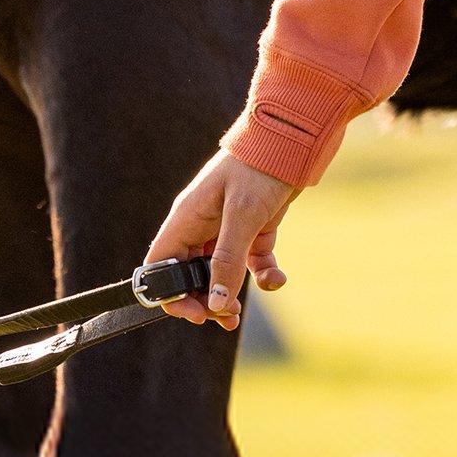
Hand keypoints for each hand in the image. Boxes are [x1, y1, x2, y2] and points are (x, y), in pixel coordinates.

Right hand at [144, 148, 295, 331]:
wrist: (294, 139)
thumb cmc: (259, 167)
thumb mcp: (243, 215)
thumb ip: (227, 259)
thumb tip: (215, 303)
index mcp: (187, 218)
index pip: (161, 264)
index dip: (170, 293)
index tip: (196, 313)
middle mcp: (202, 225)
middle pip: (188, 274)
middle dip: (203, 299)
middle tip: (224, 317)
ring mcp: (227, 228)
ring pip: (218, 273)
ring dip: (228, 295)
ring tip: (239, 314)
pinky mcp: (253, 229)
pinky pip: (250, 262)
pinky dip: (262, 276)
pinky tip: (277, 278)